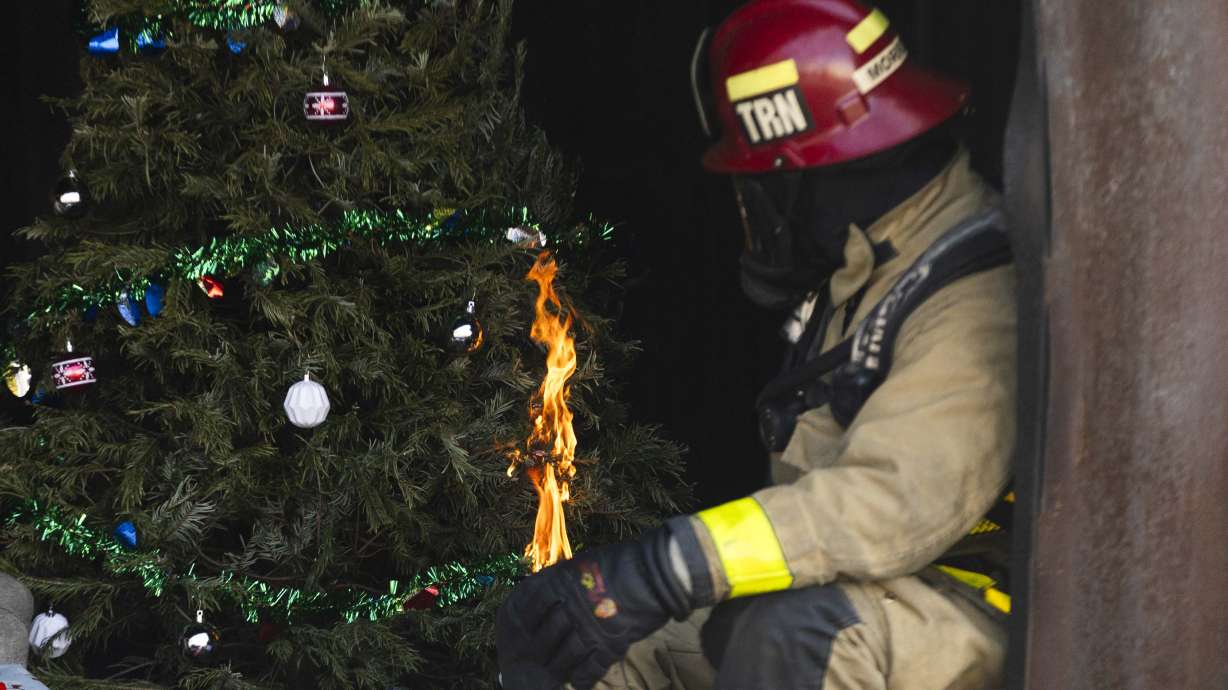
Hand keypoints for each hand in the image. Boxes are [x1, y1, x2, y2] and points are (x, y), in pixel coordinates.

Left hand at [496, 526, 694, 689]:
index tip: (527, 628)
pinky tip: (580, 682)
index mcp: (562, 582)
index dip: (528, 619)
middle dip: (541, 650)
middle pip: (547, 635)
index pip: (532, 604)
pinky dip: (584, 678)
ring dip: (560, 667)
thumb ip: (566, 579)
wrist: (657, 572)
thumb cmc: (625, 563)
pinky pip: (590, 670)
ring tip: (557, 674)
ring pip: (566, 656)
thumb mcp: (586, 562)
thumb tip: (551, 594)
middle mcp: (570, 607)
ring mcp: (589, 629)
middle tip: (538, 659)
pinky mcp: (610, 646)